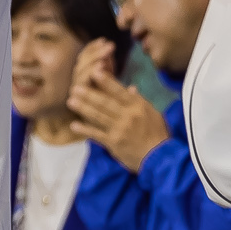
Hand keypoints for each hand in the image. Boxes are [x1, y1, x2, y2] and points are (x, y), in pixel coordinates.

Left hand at [66, 38, 169, 169]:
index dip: (106, 81)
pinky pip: (97, 135)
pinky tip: (74, 125)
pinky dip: (85, 130)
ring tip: (71, 101)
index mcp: (137, 106)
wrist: (160, 158)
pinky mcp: (113, 143)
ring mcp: (119, 129)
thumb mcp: (153, 113)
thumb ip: (139, 100)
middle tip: (75, 87)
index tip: (94, 72)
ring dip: (83, 108)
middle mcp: (127, 116)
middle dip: (89, 94)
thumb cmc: (158, 134)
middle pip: (105, 103)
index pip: (119, 91)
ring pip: (98, 116)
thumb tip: (130, 87)